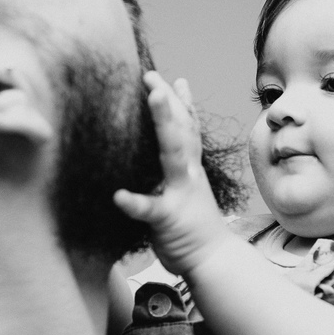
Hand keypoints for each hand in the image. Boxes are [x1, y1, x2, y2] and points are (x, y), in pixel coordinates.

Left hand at [114, 72, 233, 274]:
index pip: (187, 129)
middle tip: (151, 75)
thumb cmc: (195, 225)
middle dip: (167, 101)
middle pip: (180, 129)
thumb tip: (165, 153)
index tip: (173, 78)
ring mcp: (179, 192)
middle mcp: (187, 173)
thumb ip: (177, 170)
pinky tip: (119, 196)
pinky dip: (135, 201)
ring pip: (172, 153)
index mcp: (190, 168)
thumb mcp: (187, 191)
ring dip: (164, 124)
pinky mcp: (167, 218)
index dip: (180, 103)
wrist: (214, 259)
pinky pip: (150, 208)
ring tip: (152, 98)